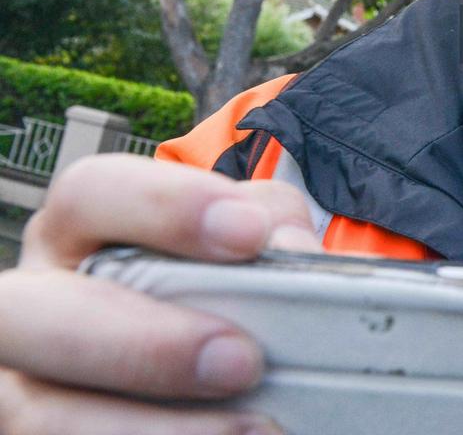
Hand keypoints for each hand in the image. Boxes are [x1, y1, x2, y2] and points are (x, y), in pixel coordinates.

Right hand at [0, 154, 322, 434]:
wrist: (210, 365)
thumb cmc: (225, 285)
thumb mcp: (245, 239)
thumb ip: (271, 226)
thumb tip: (292, 250)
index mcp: (80, 229)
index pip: (92, 193)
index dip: (166, 207)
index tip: (250, 234)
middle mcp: (35, 303)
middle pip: (33, 313)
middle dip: (141, 342)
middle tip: (242, 359)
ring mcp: (26, 384)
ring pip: (41, 412)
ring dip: (149, 426)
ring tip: (251, 426)